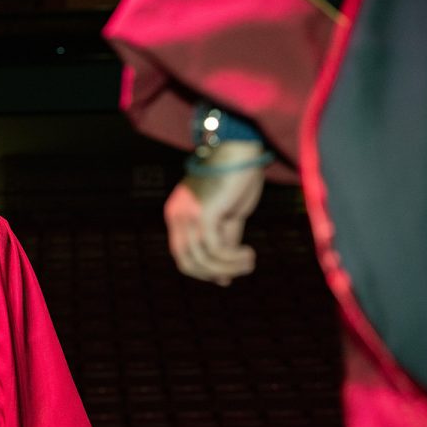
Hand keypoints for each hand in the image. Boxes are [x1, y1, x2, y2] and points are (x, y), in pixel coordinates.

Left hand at [164, 141, 265, 285]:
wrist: (240, 147)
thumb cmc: (237, 176)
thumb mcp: (229, 215)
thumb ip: (224, 243)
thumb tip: (224, 279)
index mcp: (178, 215)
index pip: (182, 255)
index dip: (204, 271)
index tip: (229, 274)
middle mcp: (177, 216)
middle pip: (186, 262)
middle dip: (213, 273)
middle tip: (241, 269)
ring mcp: (187, 214)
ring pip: (201, 259)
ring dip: (228, 267)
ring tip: (250, 261)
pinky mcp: (203, 213)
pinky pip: (213, 249)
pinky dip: (231, 259)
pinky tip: (248, 254)